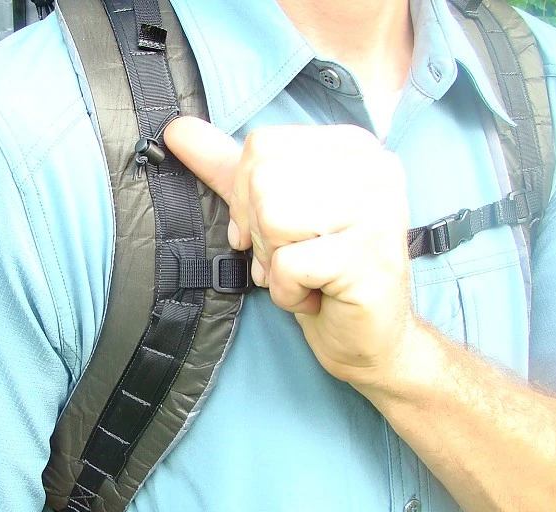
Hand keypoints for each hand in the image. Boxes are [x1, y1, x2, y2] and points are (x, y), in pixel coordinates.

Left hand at [164, 116, 418, 387]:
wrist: (368, 339)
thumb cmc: (322, 273)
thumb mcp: (270, 210)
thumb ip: (227, 166)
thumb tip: (176, 128)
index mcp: (353, 147)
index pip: (262, 146)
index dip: (247, 197)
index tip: (272, 231)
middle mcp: (376, 169)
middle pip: (264, 181)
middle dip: (262, 233)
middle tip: (293, 259)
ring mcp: (380, 211)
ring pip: (273, 218)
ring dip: (274, 263)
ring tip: (307, 275)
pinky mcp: (370, 257)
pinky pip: (288, 265)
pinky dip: (287, 292)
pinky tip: (316, 296)